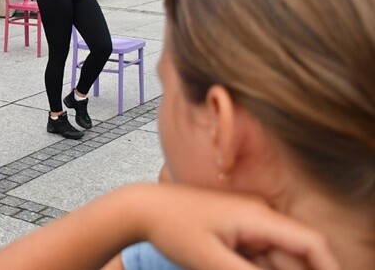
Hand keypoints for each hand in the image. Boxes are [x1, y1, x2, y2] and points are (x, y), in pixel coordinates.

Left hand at [137, 186, 339, 269]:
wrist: (141, 207)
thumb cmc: (171, 226)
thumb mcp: (210, 260)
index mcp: (258, 216)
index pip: (311, 242)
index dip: (330, 267)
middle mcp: (259, 215)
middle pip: (293, 257)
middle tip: (240, 269)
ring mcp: (248, 222)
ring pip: (275, 260)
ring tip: (223, 262)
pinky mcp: (237, 229)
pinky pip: (258, 257)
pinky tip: (230, 266)